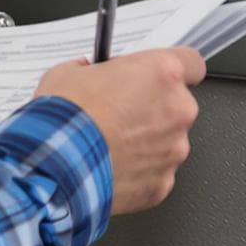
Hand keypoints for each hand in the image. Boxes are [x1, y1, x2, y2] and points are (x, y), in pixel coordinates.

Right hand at [36, 47, 205, 214]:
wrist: (54, 169)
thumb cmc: (65, 121)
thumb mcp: (69, 73)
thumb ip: (92, 69)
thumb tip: (88, 73)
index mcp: (162, 73)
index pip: (191, 62)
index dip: (174, 69)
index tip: (159, 76)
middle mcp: (177, 110)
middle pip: (178, 104)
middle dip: (154, 108)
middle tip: (122, 112)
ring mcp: (173, 150)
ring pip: (168, 141)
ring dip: (147, 141)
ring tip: (111, 144)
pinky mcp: (163, 183)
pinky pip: (156, 172)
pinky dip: (139, 171)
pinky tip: (111, 165)